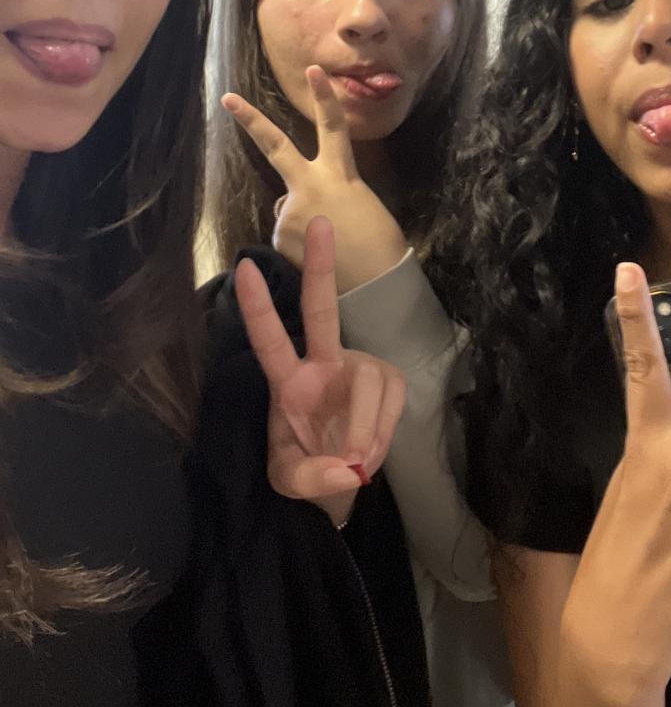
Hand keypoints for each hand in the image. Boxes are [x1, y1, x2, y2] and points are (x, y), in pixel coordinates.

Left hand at [223, 65, 406, 289]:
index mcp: (340, 174)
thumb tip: (290, 204)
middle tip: (227, 98)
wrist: (376, 282)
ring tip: (328, 244)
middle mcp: (310, 185)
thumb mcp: (357, 204)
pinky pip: (284, 236)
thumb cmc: (378, 243)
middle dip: (251, 120)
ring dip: (300, 224)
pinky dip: (296, 246)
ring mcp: (290, 210)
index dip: (324, 98)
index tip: (313, 69)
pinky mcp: (280, 235)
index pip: (332, 127)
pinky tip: (315, 256)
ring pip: (286, 210)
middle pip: (275, 146)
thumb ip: (323, 195)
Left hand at [235, 215, 406, 525]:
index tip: (244, 269)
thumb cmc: (307, 471)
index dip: (258, 308)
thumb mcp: (291, 483)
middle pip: (321, 309)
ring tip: (357, 464)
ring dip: (366, 431)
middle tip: (321, 222)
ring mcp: (358, 369)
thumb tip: (345, 468)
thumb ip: (309, 478)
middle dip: (321, 266)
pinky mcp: (389, 381)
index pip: (269, 340)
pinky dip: (382, 436)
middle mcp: (323, 363)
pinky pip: (391, 403)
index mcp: (287, 382)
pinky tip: (371, 454)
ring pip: (369, 383)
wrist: (341, 484)